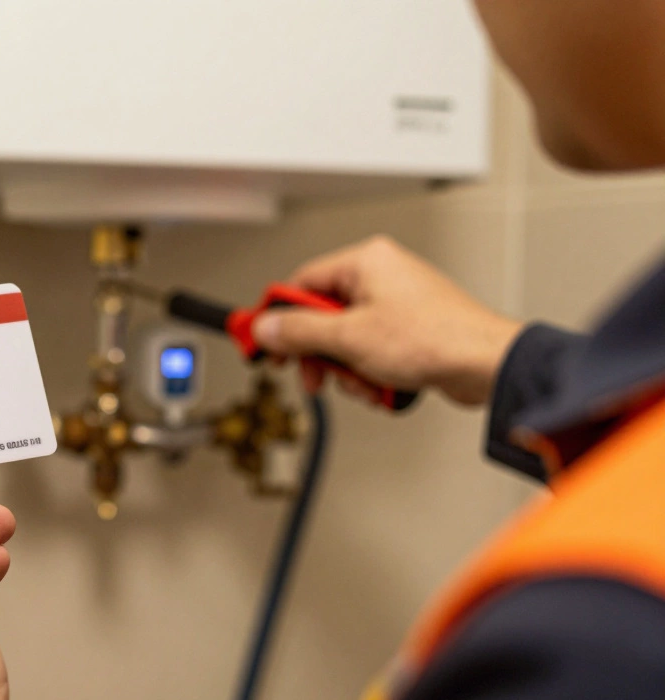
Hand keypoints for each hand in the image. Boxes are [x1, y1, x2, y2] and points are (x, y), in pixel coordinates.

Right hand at [253, 236, 522, 406]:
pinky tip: (384, 386)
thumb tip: (265, 327)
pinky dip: (372, 373)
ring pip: (347, 340)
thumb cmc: (434, 339)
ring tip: (365, 383)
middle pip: (322, 316)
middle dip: (319, 354)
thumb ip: (298, 332)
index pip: (300, 283)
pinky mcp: (412, 330)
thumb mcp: (348, 338)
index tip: (262, 342)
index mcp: (365, 262)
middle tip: (314, 376)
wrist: (487, 366)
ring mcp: (398, 304)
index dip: (278, 317)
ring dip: (348, 370)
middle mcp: (381, 276)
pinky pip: (372, 351)